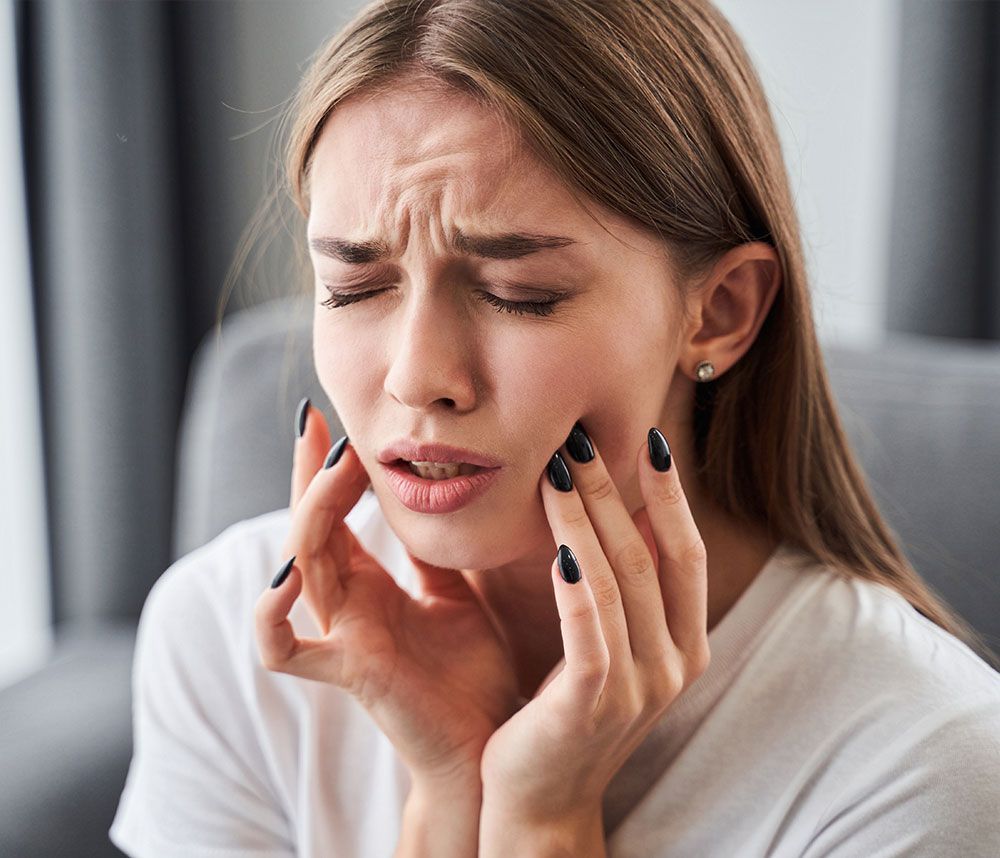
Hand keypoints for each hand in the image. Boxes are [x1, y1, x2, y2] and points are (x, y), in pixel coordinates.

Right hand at [253, 402, 521, 786]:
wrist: (488, 745)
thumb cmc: (471, 673)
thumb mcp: (457, 592)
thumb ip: (435, 551)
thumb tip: (440, 490)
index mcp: (369, 585)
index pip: (333, 514)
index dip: (326, 469)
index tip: (332, 419)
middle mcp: (346, 606)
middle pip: (308, 527)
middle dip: (312, 476)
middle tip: (324, 427)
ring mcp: (340, 636)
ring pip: (298, 565)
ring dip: (309, 515)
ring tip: (333, 471)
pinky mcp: (347, 671)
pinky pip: (284, 648)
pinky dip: (272, 614)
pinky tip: (289, 573)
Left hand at [479, 422, 710, 822]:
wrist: (541, 801)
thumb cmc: (568, 712)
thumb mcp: (612, 648)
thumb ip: (622, 592)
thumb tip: (609, 513)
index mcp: (685, 644)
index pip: (687, 554)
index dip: (671, 496)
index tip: (650, 440)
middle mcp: (674, 664)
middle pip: (649, 555)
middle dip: (616, 491)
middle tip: (582, 437)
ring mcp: (639, 687)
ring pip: (617, 581)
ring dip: (585, 519)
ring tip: (556, 469)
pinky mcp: (593, 704)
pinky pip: (589, 629)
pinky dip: (576, 582)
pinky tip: (556, 544)